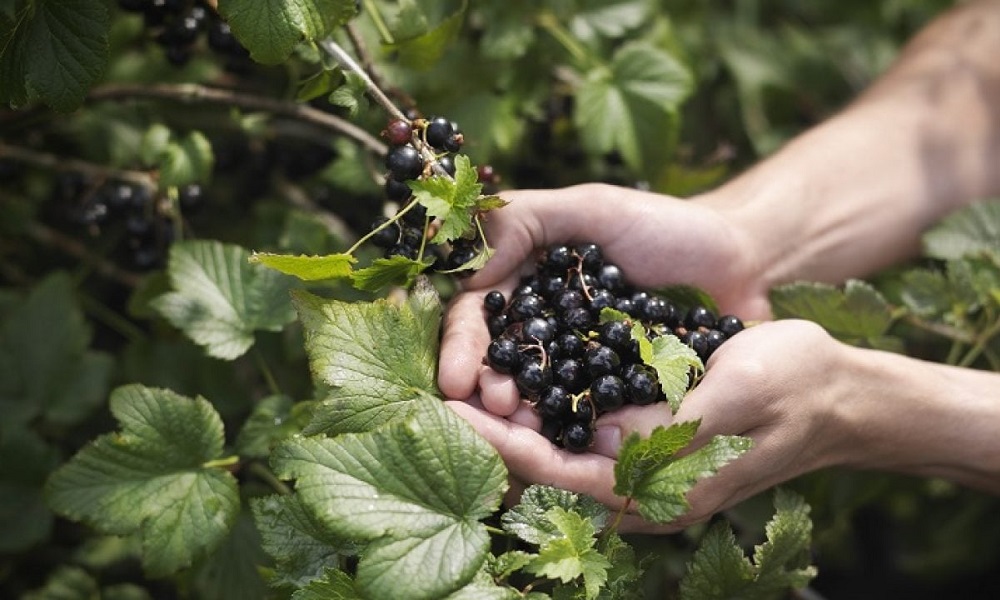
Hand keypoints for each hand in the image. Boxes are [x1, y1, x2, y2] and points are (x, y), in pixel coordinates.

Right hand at [438, 183, 768, 415]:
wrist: (744, 262)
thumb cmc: (667, 226)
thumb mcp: (593, 208)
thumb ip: (526, 219)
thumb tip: (467, 266)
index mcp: (525, 285)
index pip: (476, 317)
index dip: (463, 347)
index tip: (456, 378)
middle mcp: (544, 331)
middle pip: (500, 365)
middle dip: (487, 388)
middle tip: (495, 406)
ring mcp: (579, 368)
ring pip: (537, 397)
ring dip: (521, 418)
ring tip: (519, 428)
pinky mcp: (617, 398)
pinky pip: (588, 418)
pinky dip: (571, 431)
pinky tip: (564, 445)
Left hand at [446, 319, 853, 532]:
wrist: (836, 389)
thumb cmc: (792, 389)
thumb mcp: (731, 399)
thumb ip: (665, 428)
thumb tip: (593, 442)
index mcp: (656, 492)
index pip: (556, 475)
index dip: (499, 444)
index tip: (452, 412)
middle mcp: (639, 487)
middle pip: (544, 466)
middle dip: (493, 431)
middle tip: (440, 391)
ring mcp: (641, 463)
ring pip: (557, 445)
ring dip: (512, 414)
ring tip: (464, 377)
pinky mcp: (645, 434)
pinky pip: (581, 425)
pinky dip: (545, 401)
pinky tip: (518, 368)